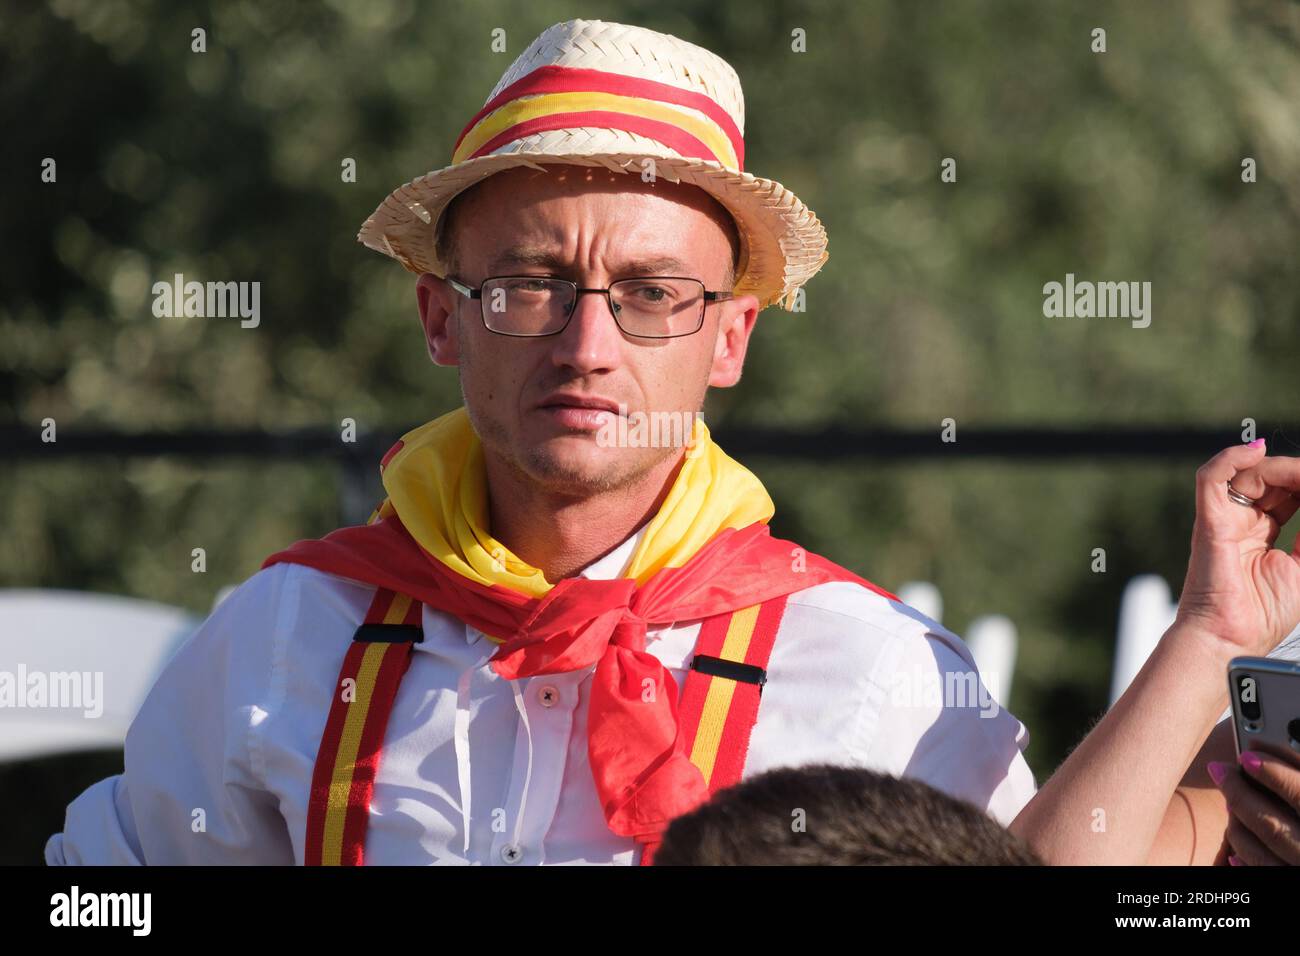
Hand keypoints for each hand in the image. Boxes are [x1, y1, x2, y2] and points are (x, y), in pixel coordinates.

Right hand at [1174, 440, 1299, 657]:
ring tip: (1299, 475)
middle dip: (1298, 475)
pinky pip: (1211, 478)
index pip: (1289, 492)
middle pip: (1271, 479)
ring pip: (1247, 473)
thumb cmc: (1262, 614)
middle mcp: (1242, 522)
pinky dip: (1231, 458)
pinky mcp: (1209, 521)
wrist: (1232, 639)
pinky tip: (1256, 452)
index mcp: (1263, 533)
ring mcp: (1224, 519)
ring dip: (1279, 467)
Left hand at [1209, 751, 1299, 864]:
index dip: (1273, 773)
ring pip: (1259, 851)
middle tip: (1219, 769)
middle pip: (1271, 825)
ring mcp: (1299, 869)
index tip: (1247, 755)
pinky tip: (1236, 832)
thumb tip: (1257, 745)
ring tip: (1230, 800)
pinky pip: (1256, 870)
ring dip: (1238, 822)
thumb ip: (1294, 770)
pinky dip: (1242, 850)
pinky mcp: (1285, 882)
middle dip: (1240, 794)